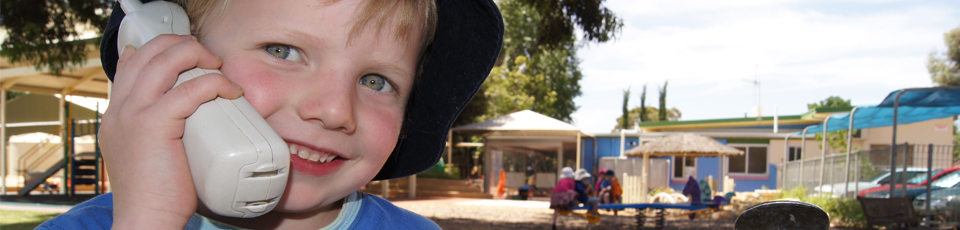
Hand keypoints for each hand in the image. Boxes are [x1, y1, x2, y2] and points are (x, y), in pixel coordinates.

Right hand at [99, 34, 241, 228]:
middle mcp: (119, 109)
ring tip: (218, 66)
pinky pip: (188, 90)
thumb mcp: (148, 155)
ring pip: (164, 62)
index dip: (161, 50)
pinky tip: (228, 90)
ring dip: (197, 55)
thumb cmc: (156, 195)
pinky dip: (213, 83)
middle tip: (208, 57)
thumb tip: (185, 119)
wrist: (145, 220)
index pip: (132, 63)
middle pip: (148, 53)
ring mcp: (132, 115)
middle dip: (182, 46)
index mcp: (116, 115)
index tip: (187, 54)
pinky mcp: (153, 126)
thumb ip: (158, 132)